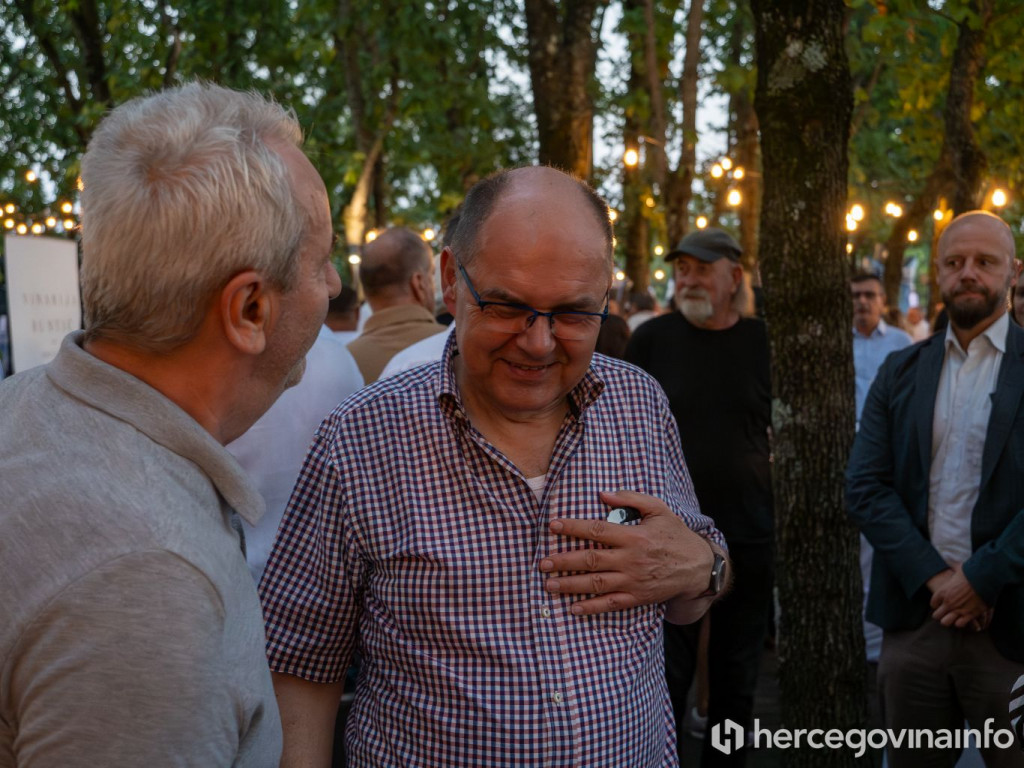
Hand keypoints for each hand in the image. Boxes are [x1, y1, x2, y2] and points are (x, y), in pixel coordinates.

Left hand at [539, 489, 715, 615]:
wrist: (699, 567)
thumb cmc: (676, 535)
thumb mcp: (658, 509)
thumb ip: (631, 499)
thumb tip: (603, 495)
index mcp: (634, 536)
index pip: (597, 530)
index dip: (573, 528)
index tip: (553, 526)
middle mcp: (631, 559)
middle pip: (591, 560)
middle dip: (564, 561)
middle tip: (542, 563)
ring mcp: (633, 580)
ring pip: (596, 584)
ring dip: (571, 585)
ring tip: (549, 584)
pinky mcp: (637, 597)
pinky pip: (611, 604)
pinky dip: (591, 607)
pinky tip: (573, 608)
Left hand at [929, 563, 989, 629]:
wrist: (985, 578)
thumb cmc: (971, 571)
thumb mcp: (958, 567)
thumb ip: (951, 564)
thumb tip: (947, 555)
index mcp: (943, 591)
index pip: (932, 603)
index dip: (936, 604)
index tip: (939, 603)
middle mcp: (948, 602)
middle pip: (936, 616)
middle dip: (940, 615)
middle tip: (945, 613)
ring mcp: (959, 609)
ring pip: (946, 622)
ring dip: (949, 620)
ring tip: (954, 617)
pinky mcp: (970, 614)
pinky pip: (960, 624)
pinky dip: (962, 623)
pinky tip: (964, 619)